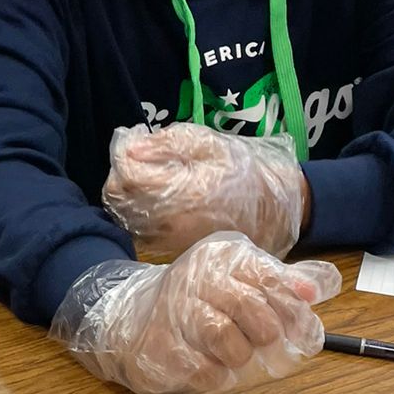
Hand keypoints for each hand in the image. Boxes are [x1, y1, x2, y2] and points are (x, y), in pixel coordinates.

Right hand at [51, 235, 340, 393]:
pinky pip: (202, 369)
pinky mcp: (159, 348)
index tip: (305, 332)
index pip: (271, 278)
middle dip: (269, 334)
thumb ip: (285, 282)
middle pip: (252, 308)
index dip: (295, 309)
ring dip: (241, 355)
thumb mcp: (242, 280)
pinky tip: (215, 371)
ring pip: (225, 338)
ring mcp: (174, 313)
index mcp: (223, 258)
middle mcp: (196, 278)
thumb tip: (323, 287)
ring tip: (237, 356)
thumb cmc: (200, 302)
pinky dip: (218, 376)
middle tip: (269, 346)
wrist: (131, 319)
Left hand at [104, 123, 307, 259]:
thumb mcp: (211, 144)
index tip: (134, 142)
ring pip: (125, 217)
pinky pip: (138, 232)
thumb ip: (168, 143)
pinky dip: (137, 214)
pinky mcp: (172, 252)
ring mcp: (170, 241)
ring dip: (128, 196)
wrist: (274, 210)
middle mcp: (170, 222)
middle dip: (122, 175)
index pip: (127, 175)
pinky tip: (156, 201)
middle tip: (140, 160)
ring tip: (150, 179)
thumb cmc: (244, 171)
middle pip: (119, 198)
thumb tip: (130, 147)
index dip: (123, 155)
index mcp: (182, 191)